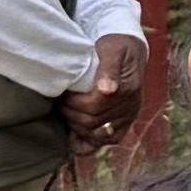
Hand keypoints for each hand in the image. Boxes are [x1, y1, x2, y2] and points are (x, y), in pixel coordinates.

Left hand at [62, 32, 155, 157]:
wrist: (130, 49)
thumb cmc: (116, 46)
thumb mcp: (112, 49)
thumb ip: (109, 69)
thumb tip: (107, 90)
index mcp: (128, 89)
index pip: (95, 107)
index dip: (74, 104)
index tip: (62, 94)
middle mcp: (131, 107)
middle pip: (94, 123)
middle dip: (72, 115)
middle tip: (59, 103)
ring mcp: (128, 117)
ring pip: (98, 136)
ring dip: (78, 127)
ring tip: (67, 113)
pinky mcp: (124, 122)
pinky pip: (107, 141)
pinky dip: (90, 143)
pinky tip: (74, 138)